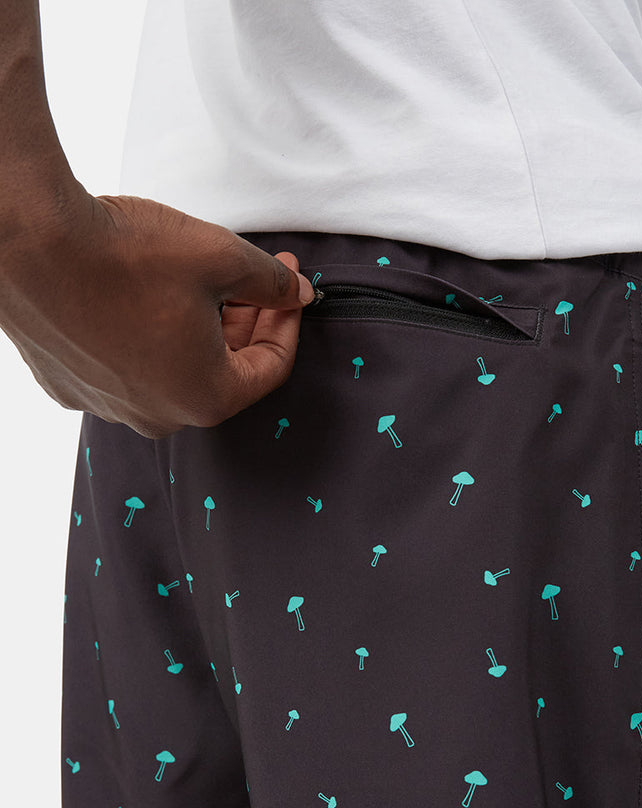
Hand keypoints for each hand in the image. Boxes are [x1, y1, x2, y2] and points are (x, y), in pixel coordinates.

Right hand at [0, 192, 315, 438]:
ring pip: (173, 369)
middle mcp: (158, 416)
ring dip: (197, 331)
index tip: (291, 288)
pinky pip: (124, 366)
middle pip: (223, 372)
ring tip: (204, 283)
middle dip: (247, 323)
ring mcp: (108, 405)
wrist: (28, 240)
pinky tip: (145, 299)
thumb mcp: (221, 258)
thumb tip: (296, 293)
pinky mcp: (69, 384)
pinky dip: (146, 337)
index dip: (288, 322)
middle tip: (259, 280)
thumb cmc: (124, 254)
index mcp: (205, 398)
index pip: (271, 368)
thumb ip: (270, 283)